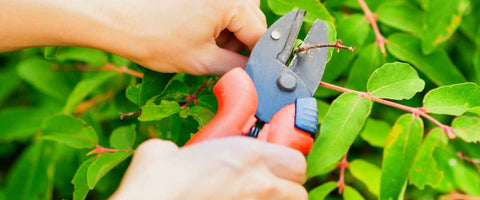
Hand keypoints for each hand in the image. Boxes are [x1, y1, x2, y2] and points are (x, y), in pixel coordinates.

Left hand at [0, 0, 266, 74]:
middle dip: (239, 45)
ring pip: (235, 14)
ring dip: (227, 34)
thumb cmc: (152, 36)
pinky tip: (195, 33)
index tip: (250, 76)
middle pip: (250, 22)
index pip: (260, 35)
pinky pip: (221, 5)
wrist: (113, 17)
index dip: (256, 60)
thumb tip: (252, 74)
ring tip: (201, 47)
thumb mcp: (201, 61)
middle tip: (218, 62)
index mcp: (232, 2)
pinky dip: (214, 22)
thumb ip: (236, 68)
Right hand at [111, 137, 307, 199]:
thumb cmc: (159, 185)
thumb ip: (187, 147)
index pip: (296, 162)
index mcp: (250, 158)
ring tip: (247, 196)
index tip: (272, 161)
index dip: (285, 162)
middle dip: (283, 186)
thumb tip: (175, 151)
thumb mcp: (169, 151)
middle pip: (297, 191)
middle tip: (261, 183)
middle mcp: (261, 188)